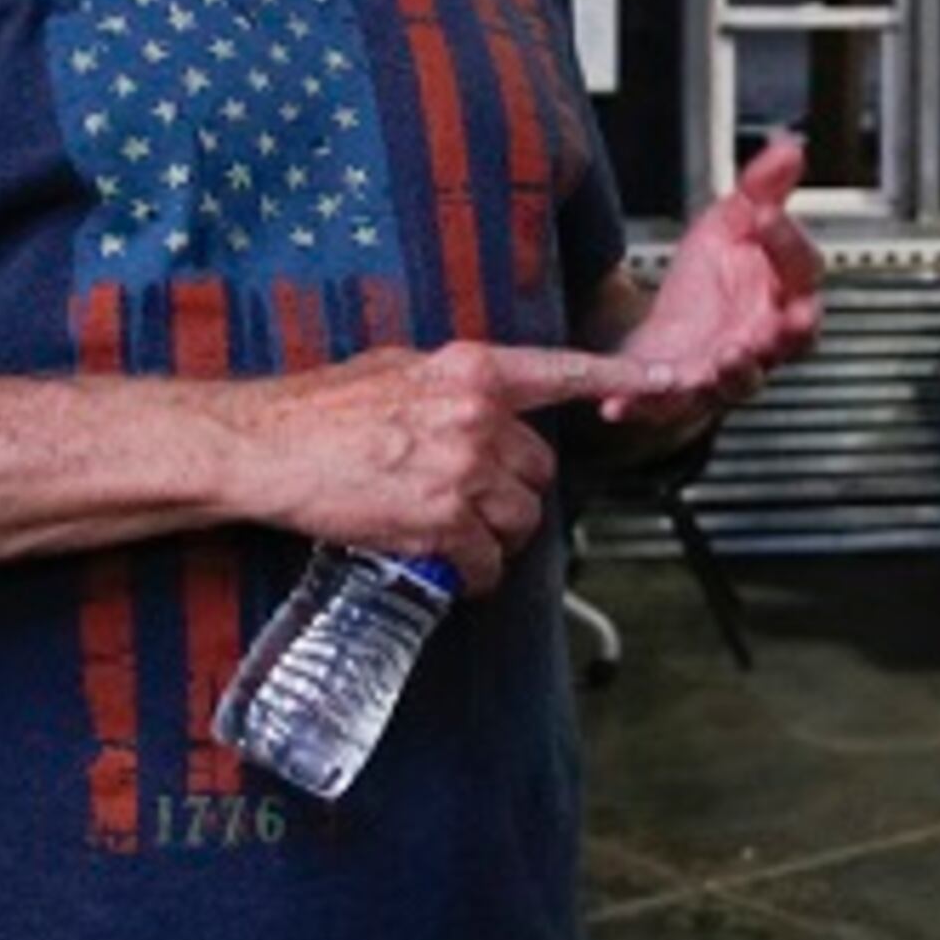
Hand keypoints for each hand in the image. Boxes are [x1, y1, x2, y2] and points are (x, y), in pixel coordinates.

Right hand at [230, 340, 667, 592]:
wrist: (267, 445)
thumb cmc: (320, 406)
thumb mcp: (396, 366)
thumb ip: (452, 382)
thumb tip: (479, 400)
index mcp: (473, 369)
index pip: (565, 372)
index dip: (625, 377)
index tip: (672, 379)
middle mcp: (478, 416)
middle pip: (540, 467)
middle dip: (517, 490)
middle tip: (479, 500)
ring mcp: (462, 470)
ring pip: (521, 516)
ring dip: (501, 535)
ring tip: (464, 536)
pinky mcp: (440, 521)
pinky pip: (488, 559)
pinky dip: (480, 573)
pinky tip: (460, 571)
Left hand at [604, 134, 825, 434]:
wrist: (670, 327)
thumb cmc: (713, 279)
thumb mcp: (732, 222)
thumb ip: (762, 188)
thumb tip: (790, 146)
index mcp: (783, 293)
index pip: (803, 270)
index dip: (789, 243)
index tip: (766, 215)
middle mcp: (765, 338)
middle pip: (793, 340)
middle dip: (789, 331)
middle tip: (785, 321)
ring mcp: (725, 371)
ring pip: (742, 381)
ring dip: (736, 371)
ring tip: (724, 357)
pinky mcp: (680, 395)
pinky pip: (665, 406)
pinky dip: (642, 407)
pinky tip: (616, 403)